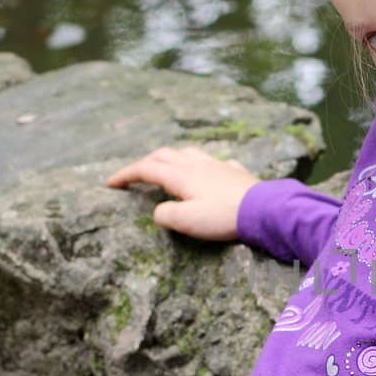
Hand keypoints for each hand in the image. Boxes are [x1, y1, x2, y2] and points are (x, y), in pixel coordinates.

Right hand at [105, 146, 258, 240]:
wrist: (265, 210)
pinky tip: (209, 171)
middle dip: (145, 162)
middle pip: (164, 155)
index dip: (126, 174)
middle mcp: (197, 165)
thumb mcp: (187, 221)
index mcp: (181, 176)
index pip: (146, 169)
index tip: (110, 182)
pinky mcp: (236, 173)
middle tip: (135, 174)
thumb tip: (159, 212)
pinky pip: (216, 162)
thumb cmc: (223, 217)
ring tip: (168, 166)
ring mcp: (218, 166)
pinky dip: (204, 164)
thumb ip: (165, 215)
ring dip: (173, 157)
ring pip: (189, 153)